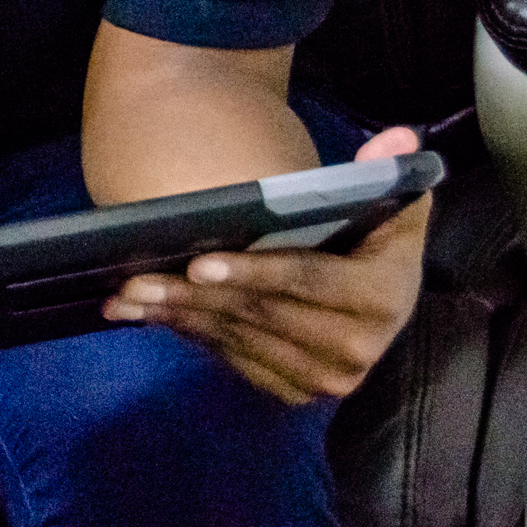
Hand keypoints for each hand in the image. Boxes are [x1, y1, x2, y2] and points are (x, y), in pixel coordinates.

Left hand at [102, 125, 430, 404]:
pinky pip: (233, 358)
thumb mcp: (391, 203)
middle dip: (197, 296)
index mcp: (383, 299)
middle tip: (140, 278)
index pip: (307, 280)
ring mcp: (323, 376)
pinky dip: (189, 333)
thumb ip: (389, 172)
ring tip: (129, 295)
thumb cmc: (373, 238)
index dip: (254, 272)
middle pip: (262, 315)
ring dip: (181, 317)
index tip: (200, 262)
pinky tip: (148, 315)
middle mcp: (357, 349)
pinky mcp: (292, 389)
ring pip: (239, 339)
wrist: (370, 294)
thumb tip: (396, 138)